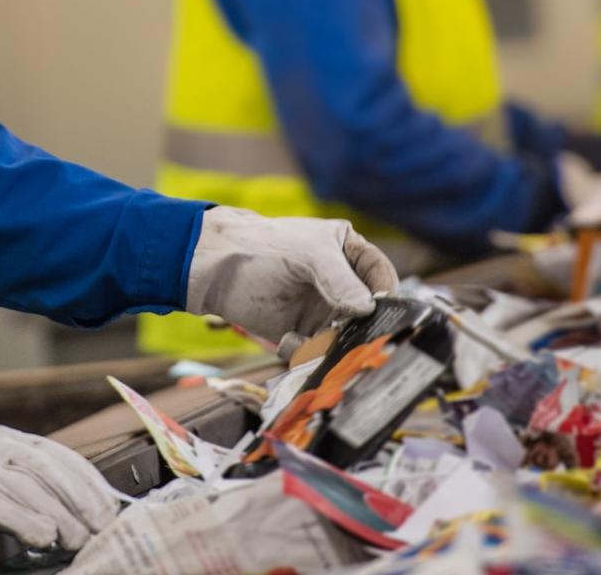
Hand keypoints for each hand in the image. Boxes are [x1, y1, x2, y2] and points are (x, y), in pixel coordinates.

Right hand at [0, 409, 117, 549]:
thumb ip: (18, 469)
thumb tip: (62, 500)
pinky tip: (43, 535)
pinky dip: (24, 519)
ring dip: (60, 514)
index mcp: (9, 438)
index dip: (88, 482)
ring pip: (30, 487)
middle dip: (81, 502)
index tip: (108, 506)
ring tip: (78, 538)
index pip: (61, 457)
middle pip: (51, 473)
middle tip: (100, 529)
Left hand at [184, 206, 397, 344]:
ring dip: (337, 347)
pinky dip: (308, 353)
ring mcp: (322, 312)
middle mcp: (341, 286)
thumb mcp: (309, 254)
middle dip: (365, 329)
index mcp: (349, 253)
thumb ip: (341, 280)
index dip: (386, 293)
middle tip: (360, 339)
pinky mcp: (301, 335)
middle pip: (367, 314)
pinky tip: (288, 340)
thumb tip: (368, 308)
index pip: (380, 275)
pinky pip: (316, 352)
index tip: (384, 311)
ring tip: (320, 344)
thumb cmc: (265, 246)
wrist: (215, 267)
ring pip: (344, 337)